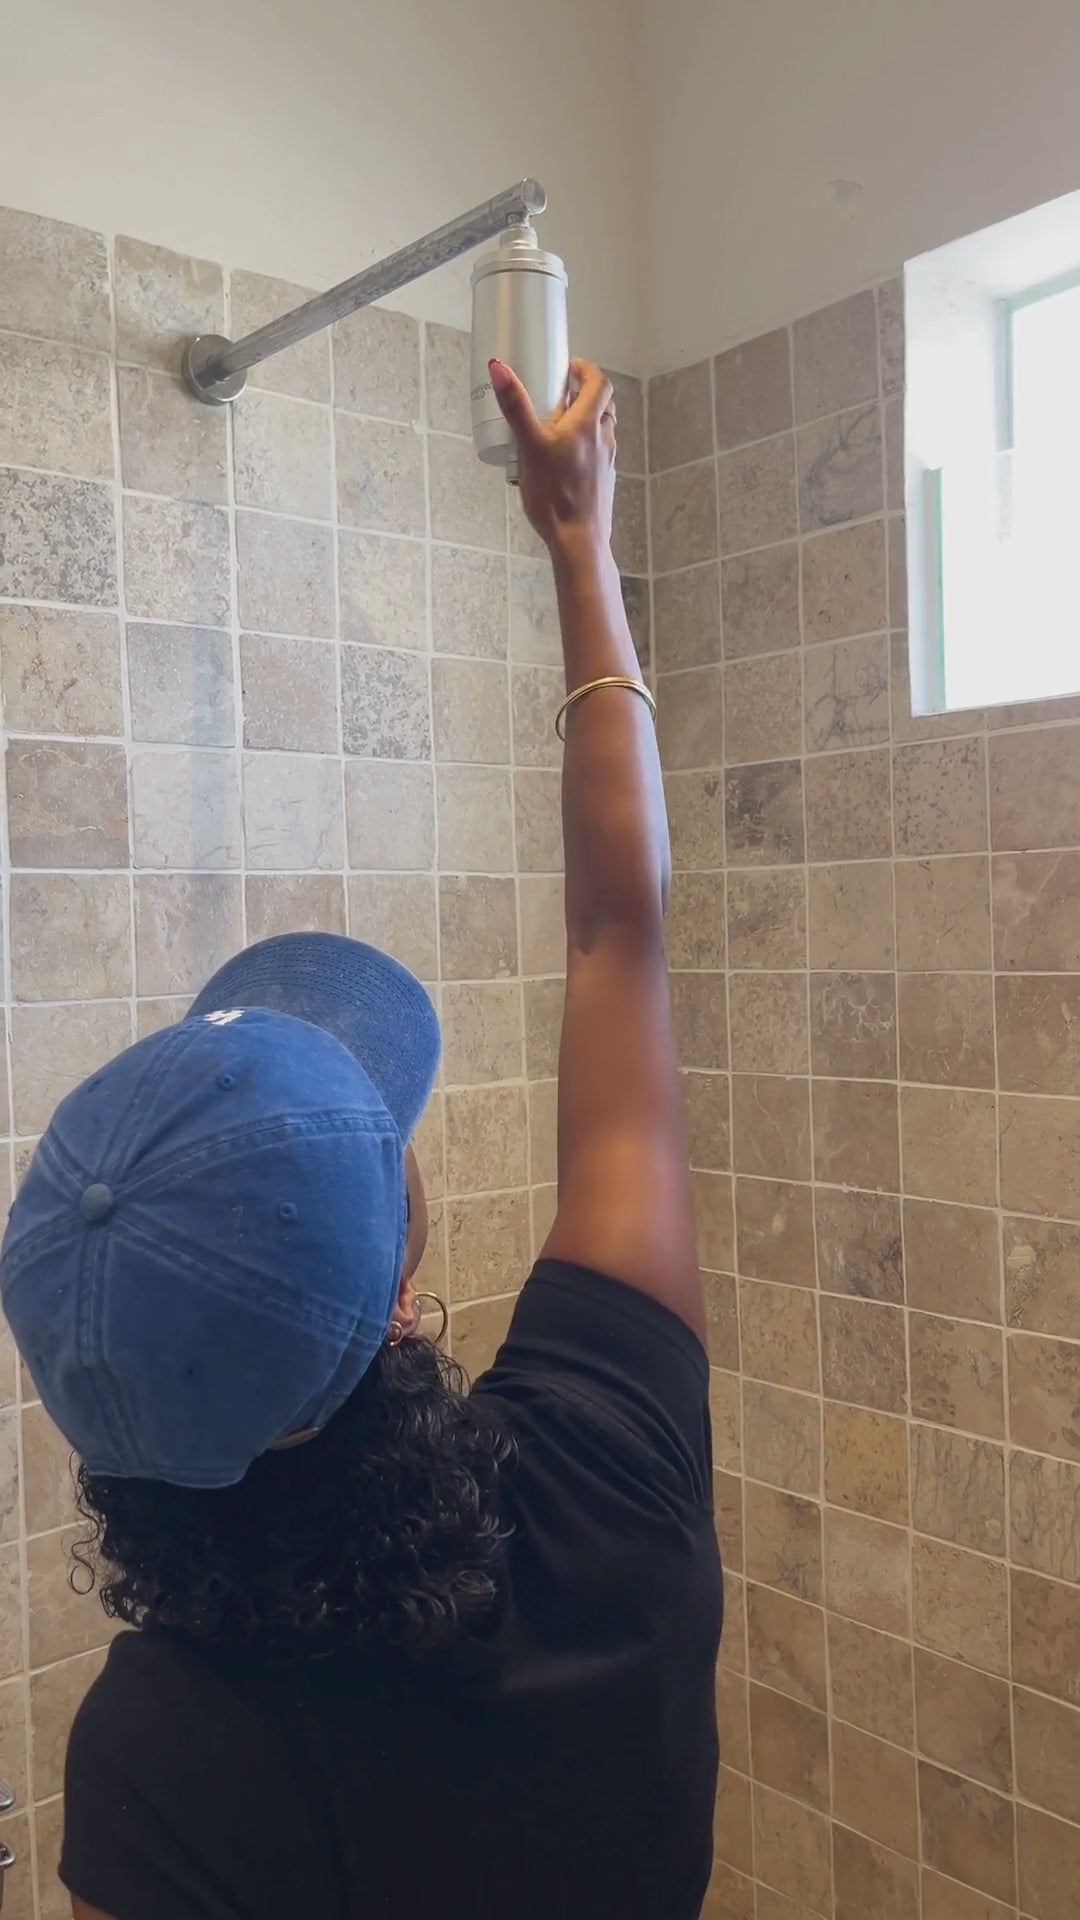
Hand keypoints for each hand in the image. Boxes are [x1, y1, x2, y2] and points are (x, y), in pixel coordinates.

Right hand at [489, 357, 615, 555]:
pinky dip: (583, 445)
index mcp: (588, 424)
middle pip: (602, 404)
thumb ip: (515, 407)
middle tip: (560, 392)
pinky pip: (596, 453)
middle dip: (583, 392)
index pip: (599, 382)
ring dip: (585, 419)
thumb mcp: (529, 446)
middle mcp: (602, 439)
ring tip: (558, 424)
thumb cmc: (555, 495)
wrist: (577, 541)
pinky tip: (562, 459)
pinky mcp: (601, 481)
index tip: (567, 367)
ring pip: (601, 429)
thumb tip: (500, 368)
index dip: (585, 369)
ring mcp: (605, 461)